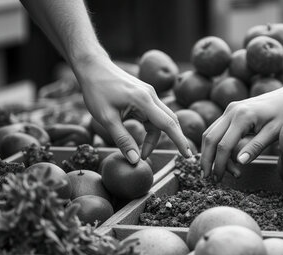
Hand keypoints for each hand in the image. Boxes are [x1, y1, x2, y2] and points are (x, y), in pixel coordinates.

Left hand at [75, 57, 191, 162]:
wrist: (93, 67)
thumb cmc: (97, 91)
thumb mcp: (106, 118)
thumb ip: (122, 140)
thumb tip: (135, 160)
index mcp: (144, 100)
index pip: (168, 124)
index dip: (180, 141)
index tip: (189, 155)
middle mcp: (151, 95)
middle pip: (171, 121)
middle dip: (175, 140)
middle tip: (179, 158)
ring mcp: (149, 94)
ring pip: (162, 120)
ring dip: (156, 137)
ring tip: (143, 152)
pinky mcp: (145, 95)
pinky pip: (154, 115)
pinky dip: (152, 129)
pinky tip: (141, 138)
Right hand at [200, 86, 282, 180]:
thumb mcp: (274, 133)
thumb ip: (256, 147)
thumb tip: (240, 162)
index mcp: (242, 117)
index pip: (223, 145)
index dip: (219, 164)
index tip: (218, 179)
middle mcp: (231, 111)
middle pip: (210, 138)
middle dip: (207, 160)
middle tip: (209, 178)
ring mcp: (230, 110)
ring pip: (211, 133)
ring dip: (210, 153)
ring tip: (220, 171)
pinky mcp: (231, 112)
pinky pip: (218, 129)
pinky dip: (217, 145)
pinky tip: (226, 159)